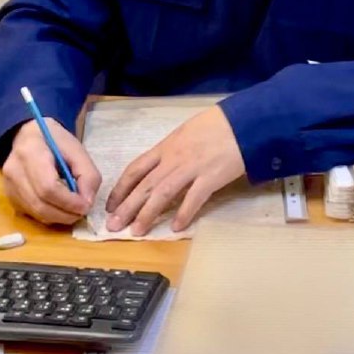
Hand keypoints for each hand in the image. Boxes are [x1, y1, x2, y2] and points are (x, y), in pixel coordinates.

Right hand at [2, 118, 101, 224]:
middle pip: (40, 204)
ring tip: (75, 211)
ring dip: (59, 217)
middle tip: (83, 211)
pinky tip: (61, 208)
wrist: (27, 135)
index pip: (47, 186)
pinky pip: (31, 214)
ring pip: (35, 213)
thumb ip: (87, 173)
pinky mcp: (10, 197)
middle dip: (65, 214)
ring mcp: (8, 186)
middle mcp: (14, 171)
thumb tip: (87, 202)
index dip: (68, 201)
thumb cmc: (54, 140)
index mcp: (30, 152)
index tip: (86, 205)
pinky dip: (49, 216)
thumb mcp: (76, 149)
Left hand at [105, 105, 244, 234]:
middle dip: (127, 207)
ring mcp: (191, 168)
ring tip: (136, 232)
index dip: (121, 188)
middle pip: (144, 185)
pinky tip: (175, 227)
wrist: (242, 121)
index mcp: (166, 146)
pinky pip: (193, 199)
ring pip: (162, 194)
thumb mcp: (186, 131)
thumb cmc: (216, 124)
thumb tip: (162, 164)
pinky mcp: (210, 177)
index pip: (136, 168)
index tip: (111, 204)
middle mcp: (173, 158)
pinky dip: (183, 214)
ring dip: (147, 214)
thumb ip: (173, 149)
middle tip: (113, 226)